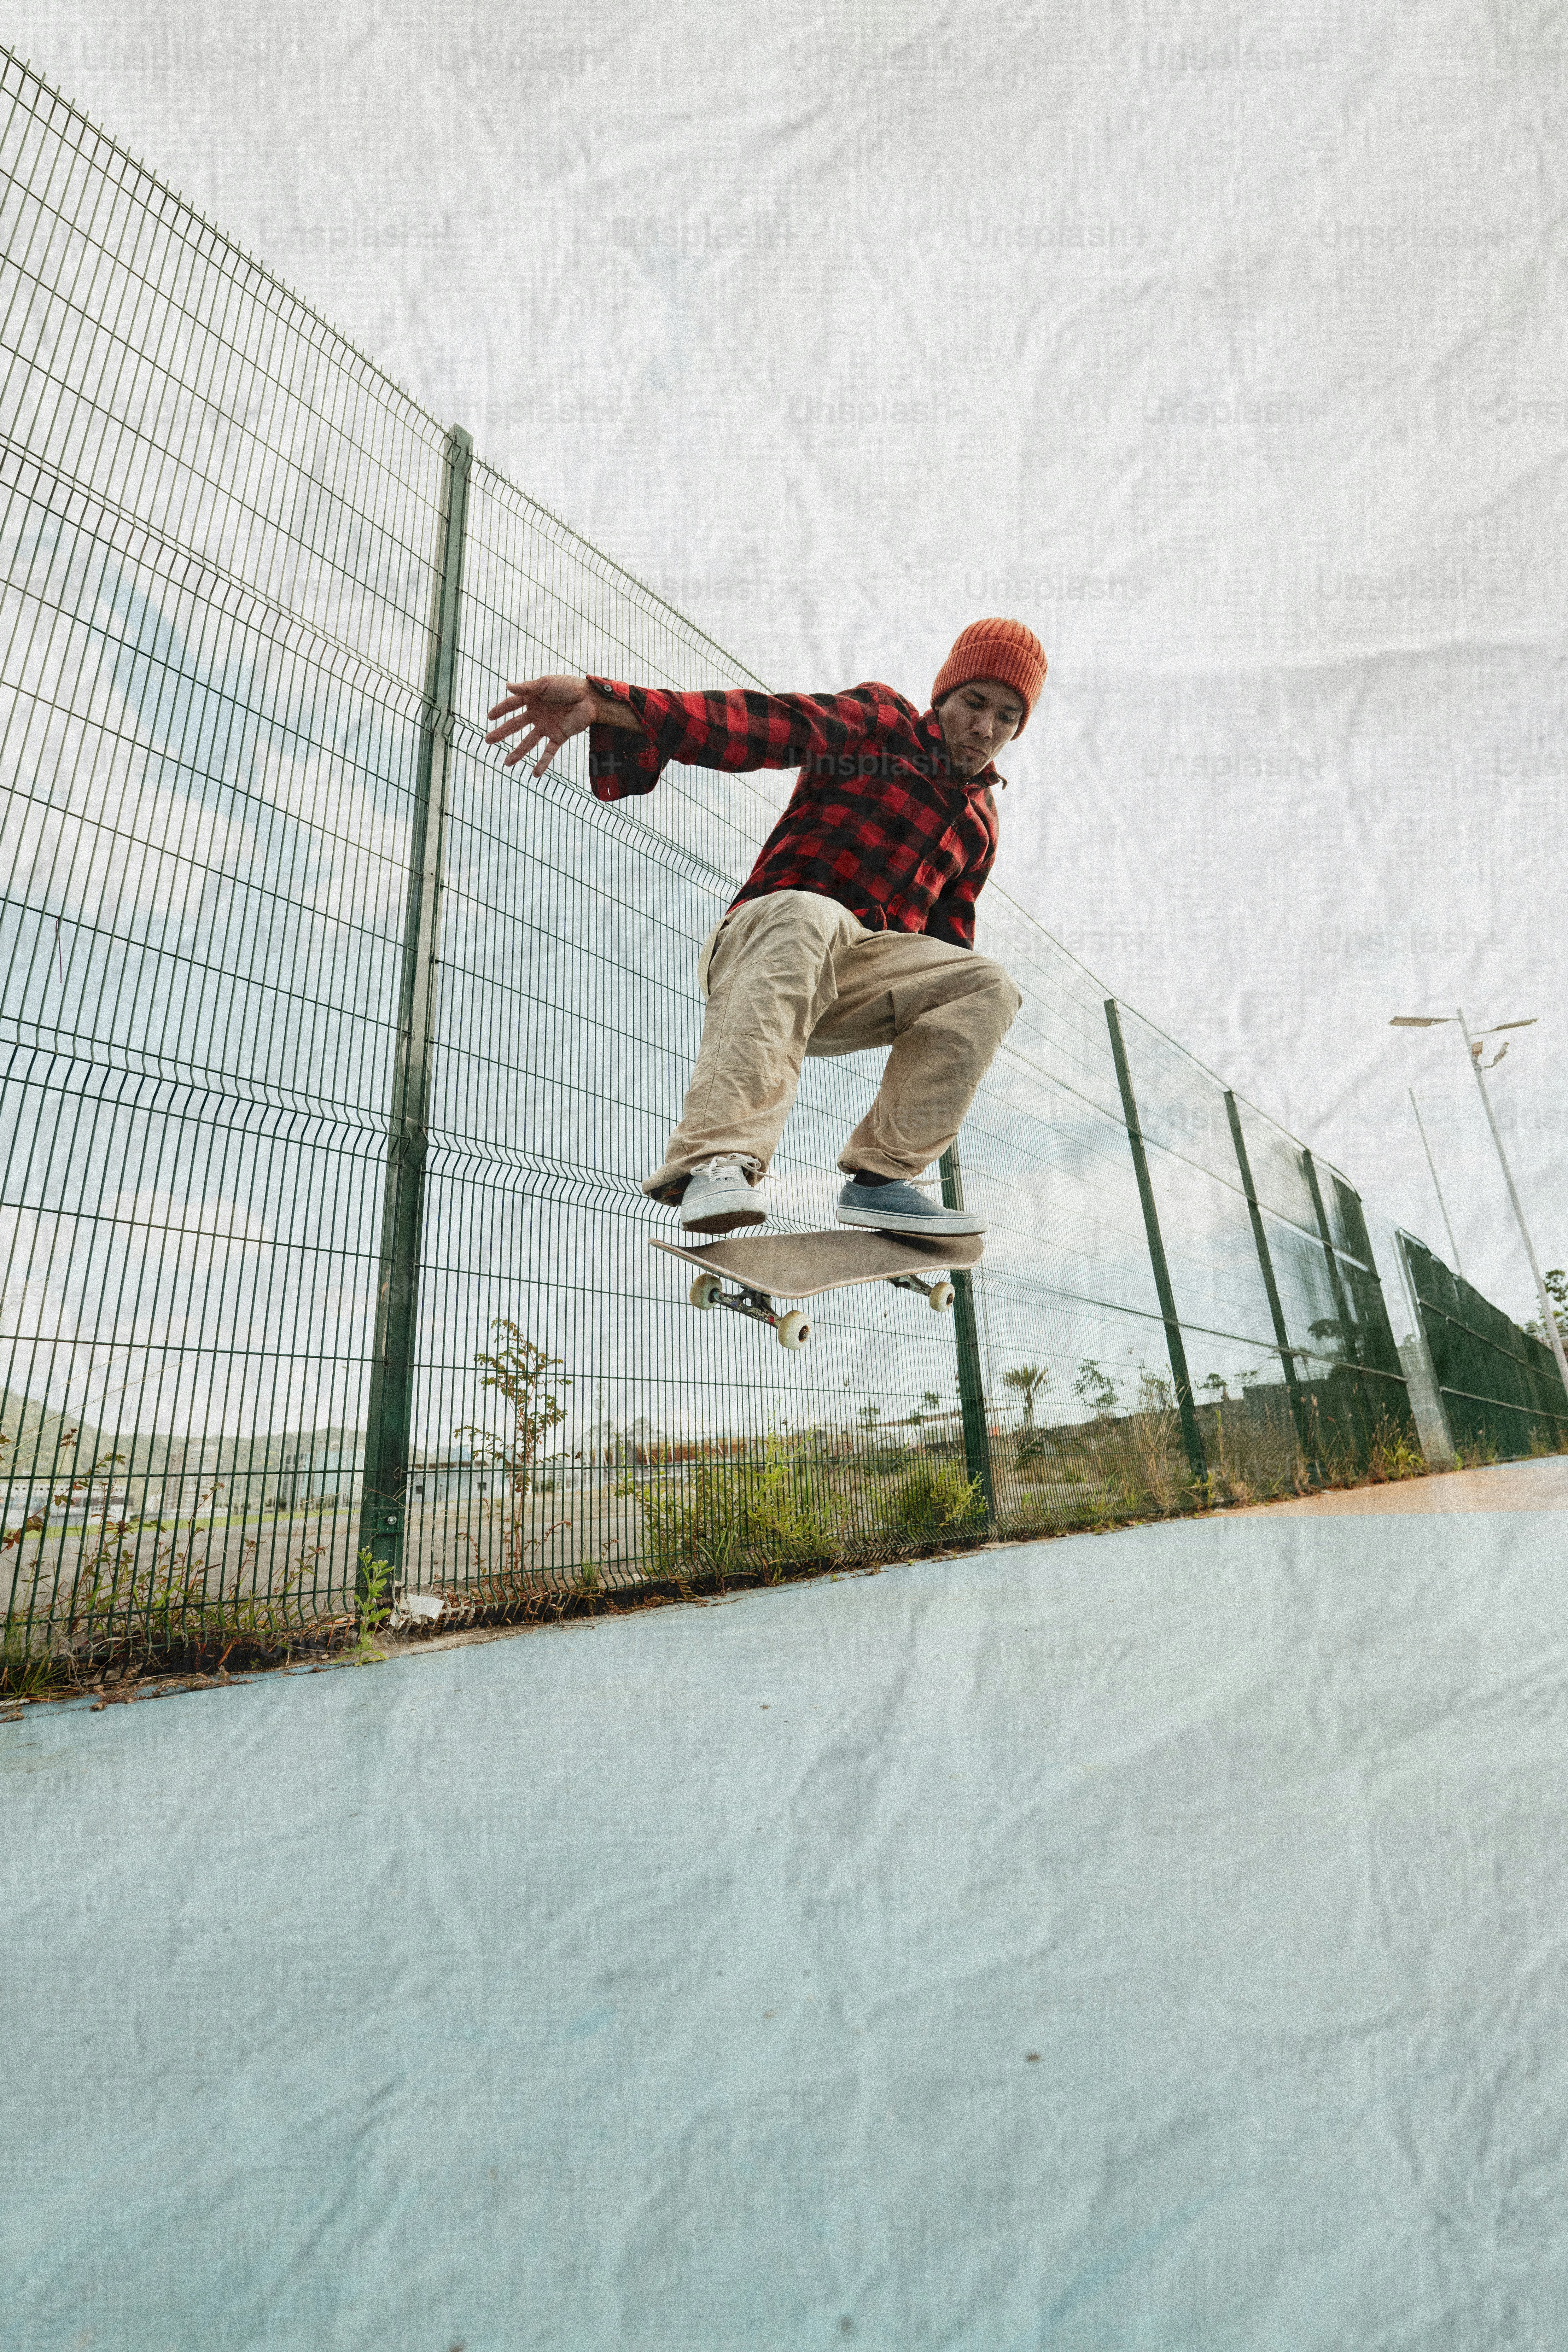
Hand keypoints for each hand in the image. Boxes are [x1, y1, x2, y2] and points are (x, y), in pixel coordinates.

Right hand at [484, 673, 602, 777]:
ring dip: (518, 753)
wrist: (590, 698)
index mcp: (533, 699)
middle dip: (502, 733)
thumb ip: (527, 688)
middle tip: (488, 741)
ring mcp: (547, 726)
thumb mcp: (546, 684)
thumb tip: (507, 686)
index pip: (512, 705)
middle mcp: (538, 714)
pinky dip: (542, 763)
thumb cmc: (569, 686)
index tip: (489, 717)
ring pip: (529, 742)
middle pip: (516, 725)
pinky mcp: (559, 736)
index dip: (501, 710)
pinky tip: (535, 774)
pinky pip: (549, 752)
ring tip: (507, 764)